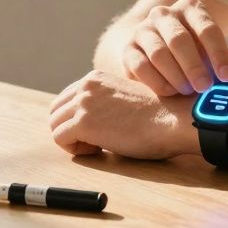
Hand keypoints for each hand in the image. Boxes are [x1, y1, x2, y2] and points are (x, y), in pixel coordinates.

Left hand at [48, 71, 199, 158]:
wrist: (173, 119)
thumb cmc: (160, 115)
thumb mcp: (126, 99)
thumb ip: (106, 102)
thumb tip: (95, 121)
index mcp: (96, 78)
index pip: (67, 99)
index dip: (78, 119)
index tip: (100, 130)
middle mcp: (86, 85)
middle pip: (55, 111)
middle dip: (70, 129)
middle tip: (95, 141)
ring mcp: (83, 103)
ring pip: (54, 125)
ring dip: (72, 140)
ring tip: (99, 145)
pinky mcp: (83, 122)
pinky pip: (60, 139)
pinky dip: (75, 149)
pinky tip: (99, 150)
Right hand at [121, 0, 227, 96]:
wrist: (151, 53)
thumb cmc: (192, 54)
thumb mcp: (212, 52)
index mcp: (190, 9)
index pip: (207, 28)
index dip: (219, 53)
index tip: (227, 76)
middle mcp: (164, 14)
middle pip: (179, 39)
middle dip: (195, 66)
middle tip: (205, 88)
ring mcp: (143, 30)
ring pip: (159, 53)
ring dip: (176, 76)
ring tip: (188, 92)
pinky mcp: (128, 49)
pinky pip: (141, 67)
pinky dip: (158, 82)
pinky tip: (171, 92)